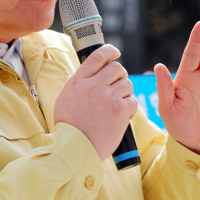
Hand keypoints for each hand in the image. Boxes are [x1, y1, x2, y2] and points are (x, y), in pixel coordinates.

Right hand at [54, 45, 138, 161]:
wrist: (74, 148)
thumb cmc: (69, 125)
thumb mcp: (66, 96)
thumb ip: (80, 82)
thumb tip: (95, 71)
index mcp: (78, 81)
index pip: (98, 56)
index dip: (110, 51)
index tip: (116, 53)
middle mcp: (93, 86)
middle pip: (117, 68)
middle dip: (120, 75)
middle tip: (117, 87)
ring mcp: (107, 97)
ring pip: (127, 84)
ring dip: (125, 93)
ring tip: (117, 105)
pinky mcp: (119, 110)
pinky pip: (132, 101)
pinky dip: (129, 108)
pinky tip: (121, 116)